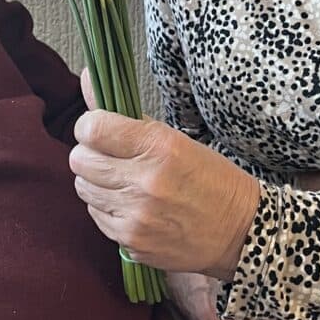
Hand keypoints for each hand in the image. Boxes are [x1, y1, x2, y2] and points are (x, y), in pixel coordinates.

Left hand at [69, 87, 259, 277]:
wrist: (240, 233)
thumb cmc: (209, 178)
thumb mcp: (174, 137)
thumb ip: (125, 112)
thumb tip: (85, 77)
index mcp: (158, 146)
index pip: (92, 128)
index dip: (89, 126)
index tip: (98, 128)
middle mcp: (144, 181)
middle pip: (79, 159)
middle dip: (89, 153)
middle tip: (109, 155)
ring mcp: (136, 216)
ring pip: (83, 187)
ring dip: (96, 181)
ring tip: (121, 180)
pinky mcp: (131, 243)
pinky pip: (96, 215)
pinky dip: (106, 207)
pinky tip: (130, 204)